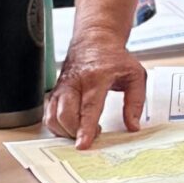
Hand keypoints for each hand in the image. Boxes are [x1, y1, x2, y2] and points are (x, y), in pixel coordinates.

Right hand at [45, 35, 146, 150]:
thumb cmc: (114, 58)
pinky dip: (56, 126)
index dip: (85, 128)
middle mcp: (75, 82)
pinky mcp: (55, 91)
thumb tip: (133, 126)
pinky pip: (48, 115)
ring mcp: (62, 87)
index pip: (88, 107)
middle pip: (65, 115)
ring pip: (52, 116)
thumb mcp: (135, 75)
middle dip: (75, 132)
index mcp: (96, 77)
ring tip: (82, 130)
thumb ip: (135, 101)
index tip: (83, 144)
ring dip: (65, 131)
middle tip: (92, 134)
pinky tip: (71, 126)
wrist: (95, 39)